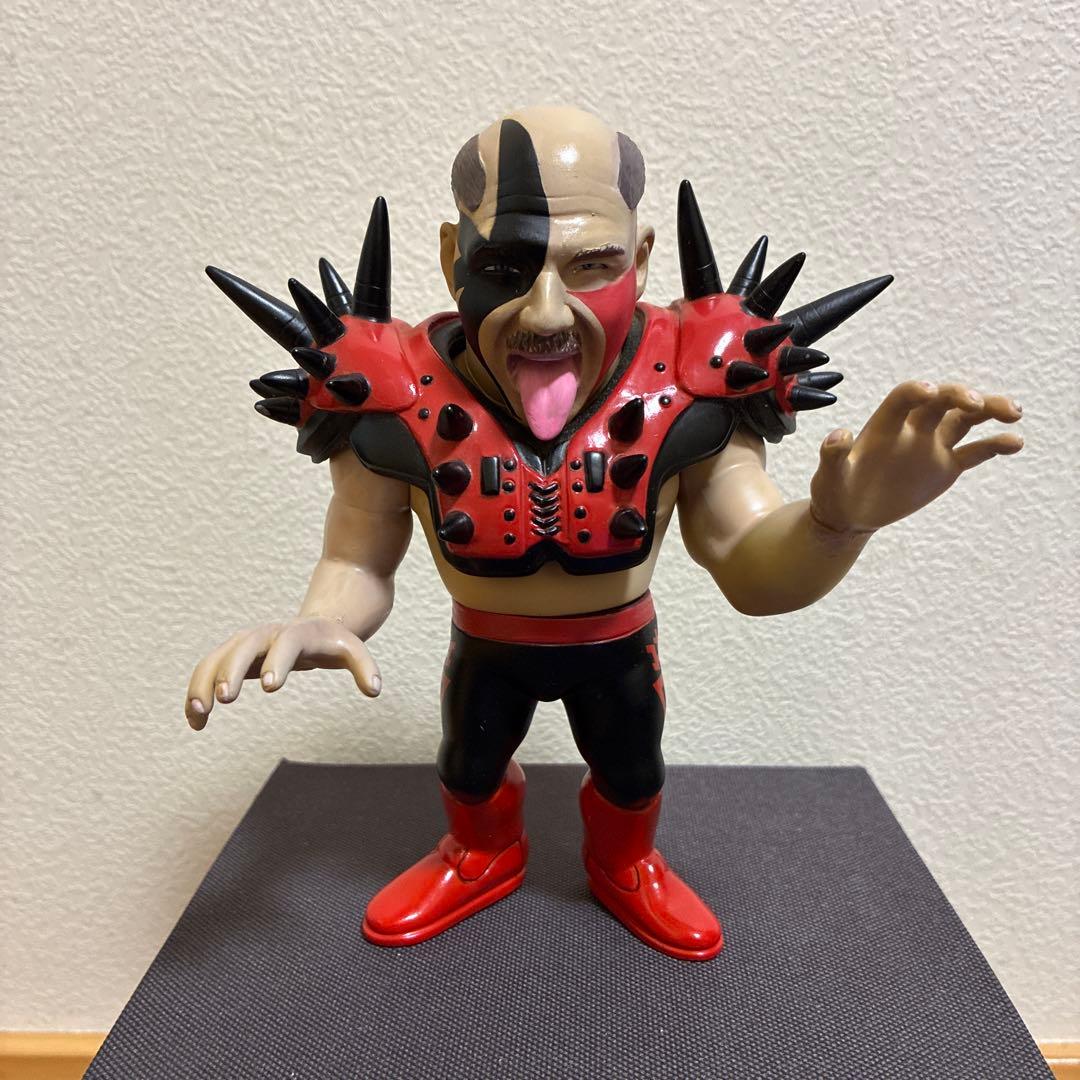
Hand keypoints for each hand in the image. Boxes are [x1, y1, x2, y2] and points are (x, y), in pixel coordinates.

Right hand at [184, 617, 380, 729]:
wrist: (320, 621)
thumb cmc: (335, 641)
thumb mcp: (353, 650)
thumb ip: (364, 668)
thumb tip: (375, 690)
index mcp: (299, 632)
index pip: (287, 642)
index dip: (278, 661)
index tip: (270, 687)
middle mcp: (268, 634)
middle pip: (244, 646)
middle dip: (232, 669)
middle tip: (224, 699)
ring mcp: (247, 643)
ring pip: (218, 656)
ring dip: (205, 681)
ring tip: (200, 713)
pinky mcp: (234, 656)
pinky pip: (209, 670)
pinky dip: (199, 691)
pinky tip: (195, 722)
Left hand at [809, 380, 1022, 533]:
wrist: (849, 513)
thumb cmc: (834, 490)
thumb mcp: (828, 477)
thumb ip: (832, 456)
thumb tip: (839, 436)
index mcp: (884, 427)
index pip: (903, 399)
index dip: (915, 392)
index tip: (929, 392)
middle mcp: (912, 428)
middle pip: (942, 401)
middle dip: (960, 396)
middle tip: (979, 404)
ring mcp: (931, 445)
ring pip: (966, 418)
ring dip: (990, 410)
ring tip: (1014, 414)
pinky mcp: (945, 465)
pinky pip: (975, 450)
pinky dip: (995, 444)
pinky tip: (1016, 442)